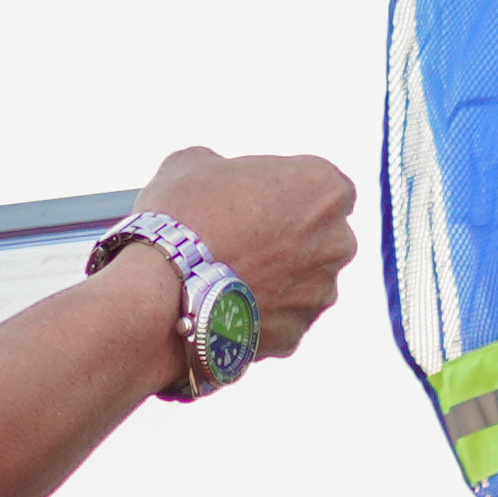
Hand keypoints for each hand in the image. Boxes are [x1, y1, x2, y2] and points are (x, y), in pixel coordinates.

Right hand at [136, 147, 358, 367]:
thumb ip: (226, 166)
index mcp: (324, 188)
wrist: (160, 289)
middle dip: (288, 237)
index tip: (258, 199)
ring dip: (275, 279)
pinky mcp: (296, 333)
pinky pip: (280, 318)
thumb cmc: (180, 218)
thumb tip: (217, 178)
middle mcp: (337, 241)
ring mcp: (320, 292)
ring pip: (303, 282)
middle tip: (241, 238)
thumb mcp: (195, 163)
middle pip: (319, 236)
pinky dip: (256, 313)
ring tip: (225, 276)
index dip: (287, 191)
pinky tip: (221, 305)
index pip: (323, 185)